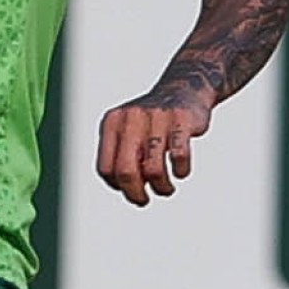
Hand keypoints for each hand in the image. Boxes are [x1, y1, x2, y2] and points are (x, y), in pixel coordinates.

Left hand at [96, 85, 214, 205]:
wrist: (183, 88)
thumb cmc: (151, 120)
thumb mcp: (126, 130)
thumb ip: (120, 157)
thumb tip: (123, 189)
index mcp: (112, 123)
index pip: (105, 168)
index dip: (117, 186)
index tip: (129, 190)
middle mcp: (131, 118)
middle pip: (126, 172)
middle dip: (135, 194)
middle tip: (144, 200)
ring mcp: (156, 118)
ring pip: (153, 169)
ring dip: (162, 187)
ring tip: (166, 188)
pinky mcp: (181, 120)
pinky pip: (179, 156)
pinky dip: (181, 171)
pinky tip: (180, 171)